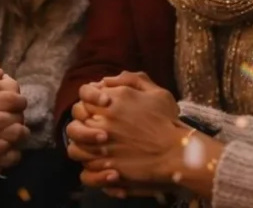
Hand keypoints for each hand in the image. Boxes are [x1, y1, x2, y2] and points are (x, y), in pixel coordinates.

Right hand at [0, 59, 26, 176]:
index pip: (8, 100)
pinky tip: (2, 155)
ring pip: (6, 148)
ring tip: (14, 136)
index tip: (19, 101)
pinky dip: (2, 163)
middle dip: (20, 119)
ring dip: (14, 142)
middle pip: (11, 124)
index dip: (18, 99)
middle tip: (19, 118)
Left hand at [73, 75, 192, 186]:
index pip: (84, 95)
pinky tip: (103, 168)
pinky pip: (86, 172)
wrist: (177, 152)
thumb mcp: (156, 93)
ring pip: (75, 148)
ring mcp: (102, 146)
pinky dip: (91, 171)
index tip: (101, 106)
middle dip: (82, 124)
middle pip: (76, 120)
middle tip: (97, 129)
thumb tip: (105, 80)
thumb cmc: (168, 122)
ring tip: (97, 150)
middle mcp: (103, 121)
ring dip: (82, 148)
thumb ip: (131, 80)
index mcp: (114, 100)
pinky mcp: (106, 168)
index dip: (89, 99)